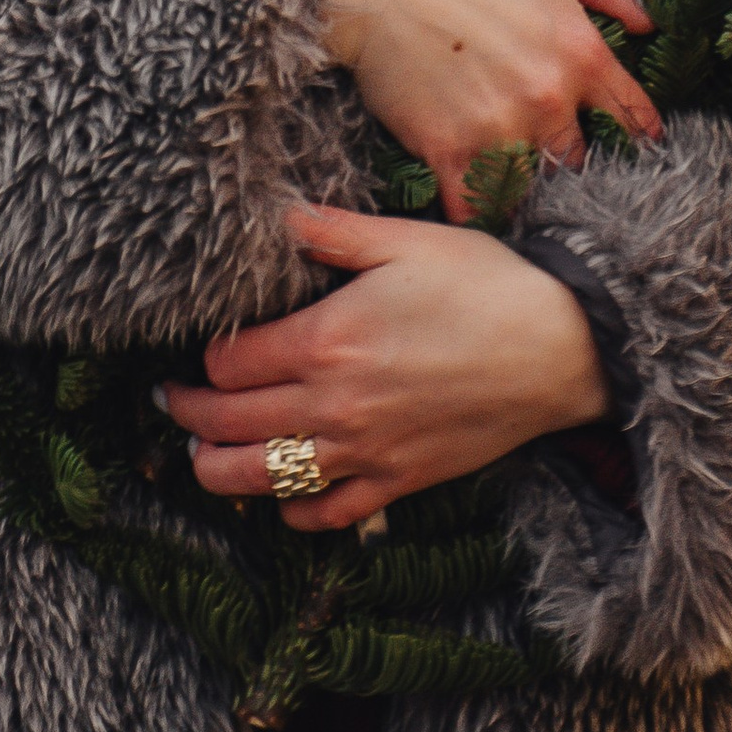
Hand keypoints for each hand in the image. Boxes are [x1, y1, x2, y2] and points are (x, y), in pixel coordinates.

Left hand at [160, 204, 608, 529]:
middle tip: (170, 403)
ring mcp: (364, 451)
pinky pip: (327, 514)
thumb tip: (275, 217)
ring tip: (201, 457)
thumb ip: (330, 231)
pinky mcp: (398, 481)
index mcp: (326, 340)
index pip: (229, 364)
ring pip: (262, 481)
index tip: (197, 351)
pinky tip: (281, 498)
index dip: (204, 358)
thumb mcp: (405, 240)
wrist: (561, 348)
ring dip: (218, 472)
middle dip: (188, 416)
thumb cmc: (486, 285)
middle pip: (229, 425)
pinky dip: (293, 512)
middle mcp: (334, 405)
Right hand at [320, 0, 656, 220]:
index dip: (638, 134)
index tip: (636, 149)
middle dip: (570, 159)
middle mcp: (548, 97)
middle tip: (556, 161)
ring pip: (532, 185)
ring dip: (526, 186)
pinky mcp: (450, 150)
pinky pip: (475, 205)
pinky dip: (477, 208)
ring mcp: (499, 128)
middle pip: (580, 158)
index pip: (632, 114)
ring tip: (517, 186)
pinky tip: (475, 202)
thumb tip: (650, 21)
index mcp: (579, 51)